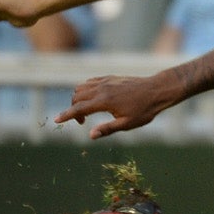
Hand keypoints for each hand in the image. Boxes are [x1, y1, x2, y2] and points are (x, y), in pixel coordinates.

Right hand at [54, 72, 179, 138]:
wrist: (156, 90)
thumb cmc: (144, 110)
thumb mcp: (127, 124)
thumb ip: (107, 129)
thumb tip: (90, 136)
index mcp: (104, 101)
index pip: (79, 109)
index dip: (66, 116)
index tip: (56, 120)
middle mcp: (102, 88)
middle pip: (76, 97)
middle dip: (73, 109)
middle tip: (83, 122)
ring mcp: (105, 81)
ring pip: (81, 87)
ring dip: (78, 98)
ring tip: (87, 111)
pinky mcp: (110, 78)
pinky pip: (90, 81)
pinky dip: (85, 89)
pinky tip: (93, 99)